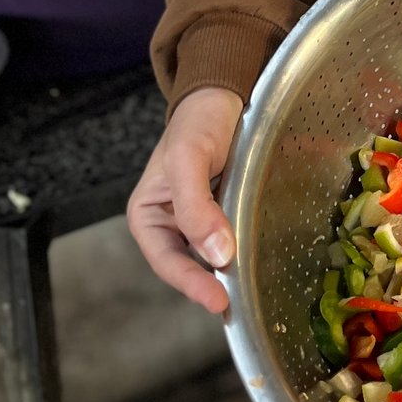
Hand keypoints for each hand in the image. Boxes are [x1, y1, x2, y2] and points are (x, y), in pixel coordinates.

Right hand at [126, 85, 243, 315]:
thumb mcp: (188, 158)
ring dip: (225, 273)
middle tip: (235, 305)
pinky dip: (238, 252)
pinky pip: (227, 239)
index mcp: (146, 216)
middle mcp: (168, 224)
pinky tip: (255, 261)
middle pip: (187, 265)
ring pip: (208, 257)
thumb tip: (216, 256)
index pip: (167, 261)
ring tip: (247, 292)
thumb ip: (197, 207)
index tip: (218, 301)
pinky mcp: (220, 213)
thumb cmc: (196, 123)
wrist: (220, 96)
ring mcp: (195, 221)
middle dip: (209, 285)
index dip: (191, 284)